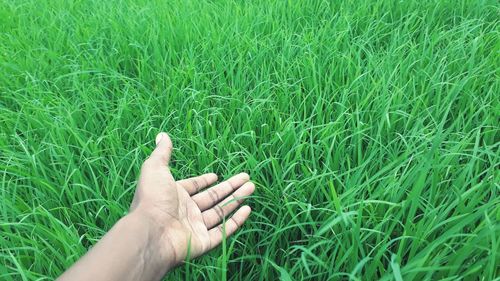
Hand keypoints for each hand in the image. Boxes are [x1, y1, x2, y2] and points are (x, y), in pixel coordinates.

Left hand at [130, 132, 254, 268]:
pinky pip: (223, 231)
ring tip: (252, 187)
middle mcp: (186, 211)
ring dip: (237, 199)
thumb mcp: (155, 169)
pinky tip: (247, 209)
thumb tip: (162, 135)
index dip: (205, 180)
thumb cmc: (152, 200)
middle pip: (213, 197)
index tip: (217, 175)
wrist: (150, 233)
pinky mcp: (204, 242)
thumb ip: (162, 153)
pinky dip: (236, 221)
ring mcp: (196, 227)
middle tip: (246, 177)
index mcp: (175, 195)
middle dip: (230, 186)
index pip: (194, 186)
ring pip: (221, 212)